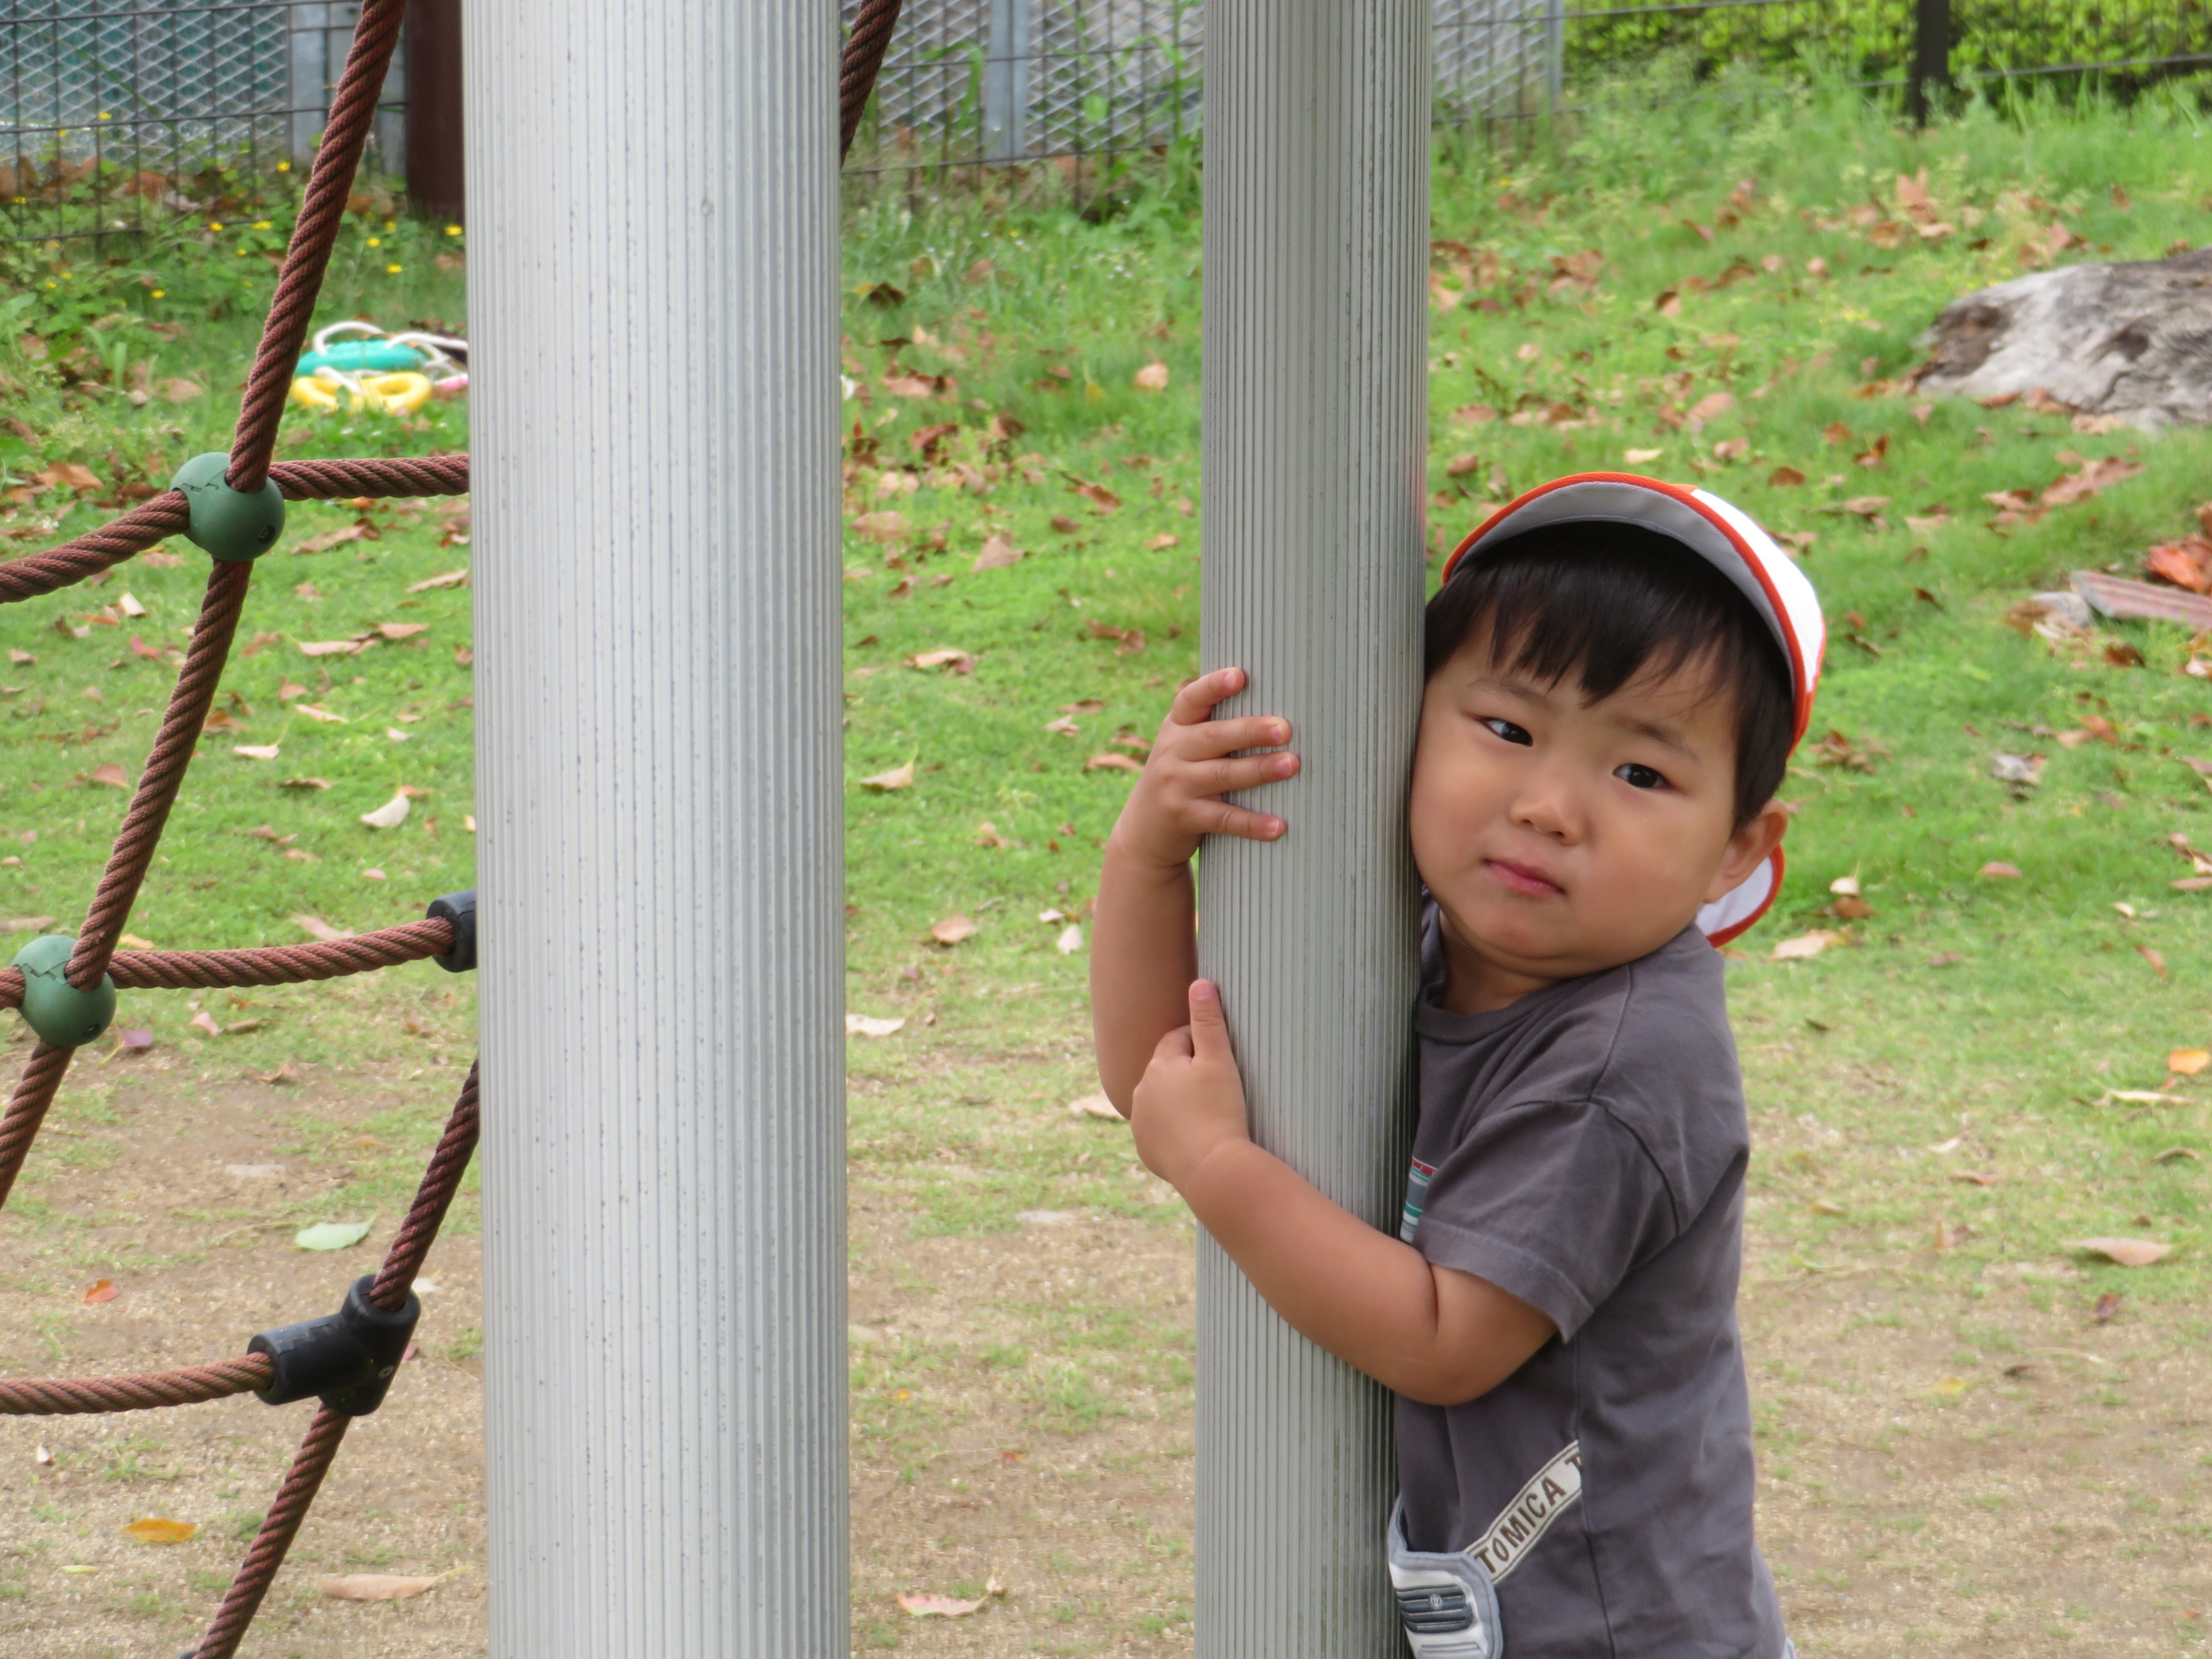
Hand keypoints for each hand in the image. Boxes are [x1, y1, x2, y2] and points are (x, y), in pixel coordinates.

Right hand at [1108, 666, 1299, 871]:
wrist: (1143, 831)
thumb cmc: (1181, 778)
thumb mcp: (1184, 747)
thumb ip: (1215, 729)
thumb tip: (1276, 712)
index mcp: (1176, 727)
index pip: (1191, 700)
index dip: (1214, 687)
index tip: (1239, 675)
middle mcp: (1172, 752)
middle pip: (1214, 737)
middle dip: (1250, 731)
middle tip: (1284, 728)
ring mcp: (1176, 785)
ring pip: (1222, 775)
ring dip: (1259, 769)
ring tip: (1291, 764)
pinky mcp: (1184, 817)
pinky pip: (1223, 818)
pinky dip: (1252, 823)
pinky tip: (1278, 826)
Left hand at [1129, 980, 1251, 1191]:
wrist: (1213, 1170)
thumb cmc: (1220, 1111)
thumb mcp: (1220, 1061)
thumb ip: (1209, 1021)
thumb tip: (1200, 983)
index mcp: (1158, 1066)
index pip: (1178, 1040)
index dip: (1202, 1046)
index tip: (1221, 1062)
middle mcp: (1141, 1092)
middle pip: (1167, 1071)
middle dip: (1187, 1073)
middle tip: (1218, 1088)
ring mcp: (1141, 1123)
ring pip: (1161, 1100)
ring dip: (1178, 1101)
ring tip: (1208, 1112)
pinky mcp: (1146, 1149)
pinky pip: (1160, 1130)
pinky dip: (1173, 1129)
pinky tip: (1195, 1134)